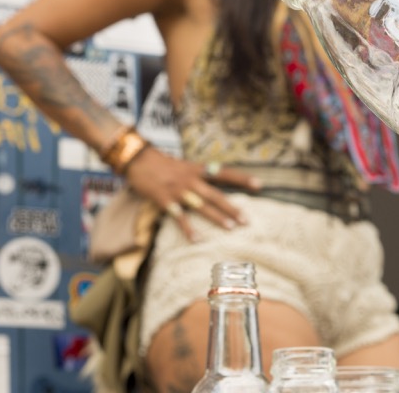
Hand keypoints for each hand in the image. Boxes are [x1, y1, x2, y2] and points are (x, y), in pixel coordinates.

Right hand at [124, 148, 261, 239]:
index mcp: (198, 169)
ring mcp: (178, 191)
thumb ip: (200, 174)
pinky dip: (188, 229)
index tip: (260, 185)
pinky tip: (197, 240)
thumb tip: (216, 180)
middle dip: (232, 208)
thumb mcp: (185, 165)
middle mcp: (191, 179)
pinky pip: (179, 217)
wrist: (138, 159)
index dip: (242, 179)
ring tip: (231, 228)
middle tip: (247, 220)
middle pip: (216, 195)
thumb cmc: (163, 163)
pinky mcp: (165, 200)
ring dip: (216, 218)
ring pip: (202, 206)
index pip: (225, 173)